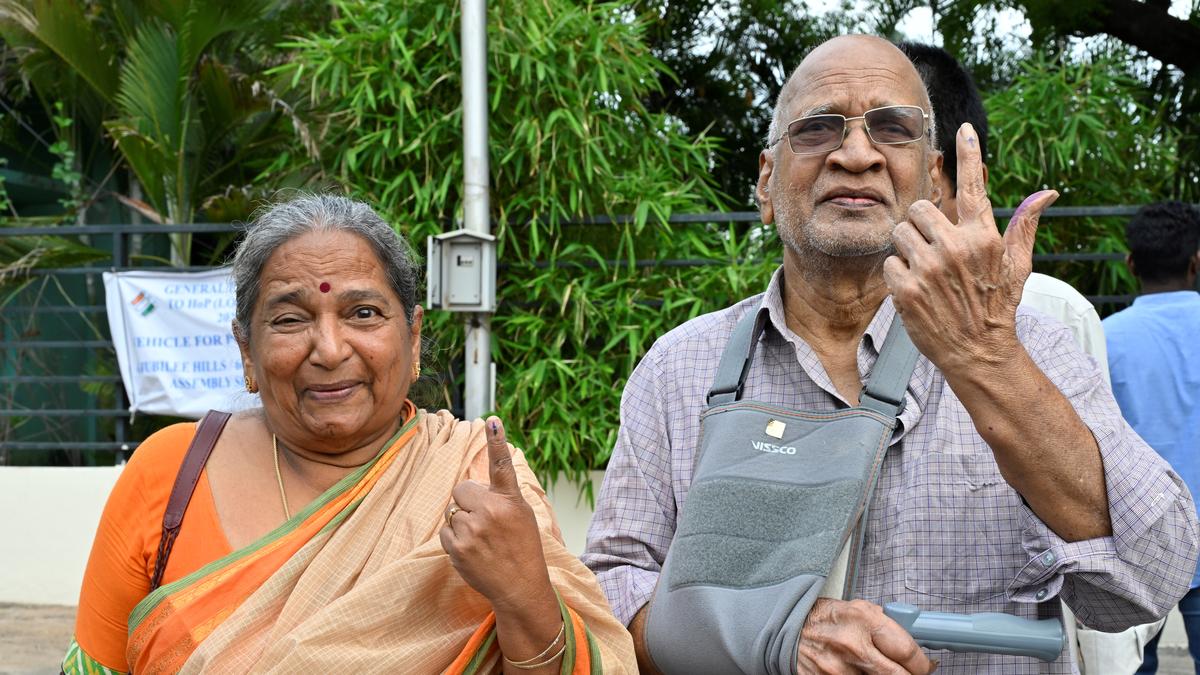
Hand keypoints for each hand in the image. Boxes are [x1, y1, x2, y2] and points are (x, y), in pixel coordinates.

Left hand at [439, 416, 551, 611]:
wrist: (519, 586)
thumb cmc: (522, 547)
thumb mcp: (522, 515)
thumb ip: (502, 495)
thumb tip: (475, 482)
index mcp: (510, 500)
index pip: (502, 465)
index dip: (497, 441)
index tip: (492, 420)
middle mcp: (491, 512)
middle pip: (461, 489)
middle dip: (468, 500)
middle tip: (485, 519)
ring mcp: (472, 531)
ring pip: (452, 511)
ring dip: (462, 521)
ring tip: (482, 539)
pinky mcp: (457, 548)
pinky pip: (445, 531)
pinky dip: (454, 538)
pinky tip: (472, 549)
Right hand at [797, 598, 934, 673]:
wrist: (786, 630)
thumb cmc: (821, 618)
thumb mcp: (854, 608)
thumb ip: (883, 623)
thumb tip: (912, 640)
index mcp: (863, 620)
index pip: (907, 651)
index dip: (922, 663)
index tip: (925, 665)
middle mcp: (853, 646)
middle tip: (910, 673)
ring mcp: (840, 670)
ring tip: (879, 669)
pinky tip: (862, 673)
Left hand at [882, 122, 1057, 375]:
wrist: (979, 353)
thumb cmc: (997, 307)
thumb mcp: (1017, 266)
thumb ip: (1024, 225)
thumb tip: (1048, 192)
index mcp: (984, 238)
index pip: (975, 187)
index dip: (970, 154)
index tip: (964, 128)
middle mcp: (956, 247)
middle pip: (919, 208)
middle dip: (921, 225)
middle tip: (933, 249)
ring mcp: (929, 268)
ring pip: (900, 233)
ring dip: (907, 249)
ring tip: (925, 271)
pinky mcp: (906, 288)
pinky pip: (889, 262)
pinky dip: (898, 275)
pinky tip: (915, 290)